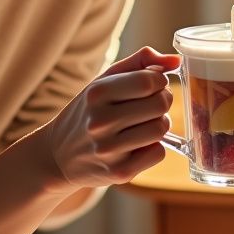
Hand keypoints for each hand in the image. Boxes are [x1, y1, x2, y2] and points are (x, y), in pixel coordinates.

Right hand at [42, 47, 180, 189]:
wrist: (58, 155)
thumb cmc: (88, 111)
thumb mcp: (104, 80)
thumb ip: (141, 62)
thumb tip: (175, 60)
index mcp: (96, 93)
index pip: (149, 81)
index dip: (159, 81)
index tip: (152, 85)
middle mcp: (100, 122)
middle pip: (160, 105)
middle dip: (162, 101)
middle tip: (150, 105)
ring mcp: (109, 149)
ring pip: (161, 129)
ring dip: (159, 124)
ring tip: (143, 124)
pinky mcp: (119, 172)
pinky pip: (158, 153)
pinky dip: (154, 147)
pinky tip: (137, 144)